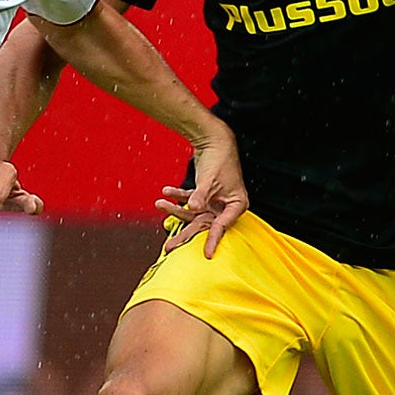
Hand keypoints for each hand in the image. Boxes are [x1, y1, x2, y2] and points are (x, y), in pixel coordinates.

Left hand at [158, 127, 248, 257]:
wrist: (215, 139)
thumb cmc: (219, 160)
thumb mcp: (208, 181)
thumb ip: (199, 197)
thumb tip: (192, 209)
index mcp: (236, 205)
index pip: (221, 226)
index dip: (213, 240)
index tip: (208, 255)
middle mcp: (225, 206)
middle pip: (203, 225)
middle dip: (184, 235)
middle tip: (168, 247)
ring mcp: (214, 201)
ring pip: (192, 213)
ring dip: (174, 208)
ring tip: (159, 203)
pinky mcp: (205, 194)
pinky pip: (189, 199)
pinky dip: (178, 196)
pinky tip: (166, 191)